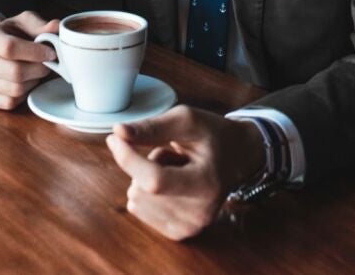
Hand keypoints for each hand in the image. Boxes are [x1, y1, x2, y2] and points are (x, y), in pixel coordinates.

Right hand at [0, 11, 58, 109]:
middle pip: (16, 72)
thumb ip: (40, 25)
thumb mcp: (24, 23)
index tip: (51, 53)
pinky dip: (24, 95)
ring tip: (35, 72)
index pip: (10, 47)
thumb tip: (56, 27)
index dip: (36, 52)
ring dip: (33, 82)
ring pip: (16, 89)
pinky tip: (25, 82)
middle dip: (39, 69)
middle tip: (48, 64)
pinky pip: (10, 102)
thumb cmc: (11, 34)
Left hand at [106, 105, 264, 240]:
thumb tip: (118, 132)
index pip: (154, 180)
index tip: (115, 138)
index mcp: (207, 184)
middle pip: (140, 190)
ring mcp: (190, 227)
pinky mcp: (179, 233)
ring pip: (136, 199)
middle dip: (147, 164)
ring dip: (147, 178)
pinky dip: (148, 193)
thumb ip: (152, 127)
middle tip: (176, 156)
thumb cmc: (213, 135)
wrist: (239, 156)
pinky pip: (138, 210)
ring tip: (176, 169)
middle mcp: (200, 213)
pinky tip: (173, 184)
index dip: (128, 159)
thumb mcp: (187, 120)